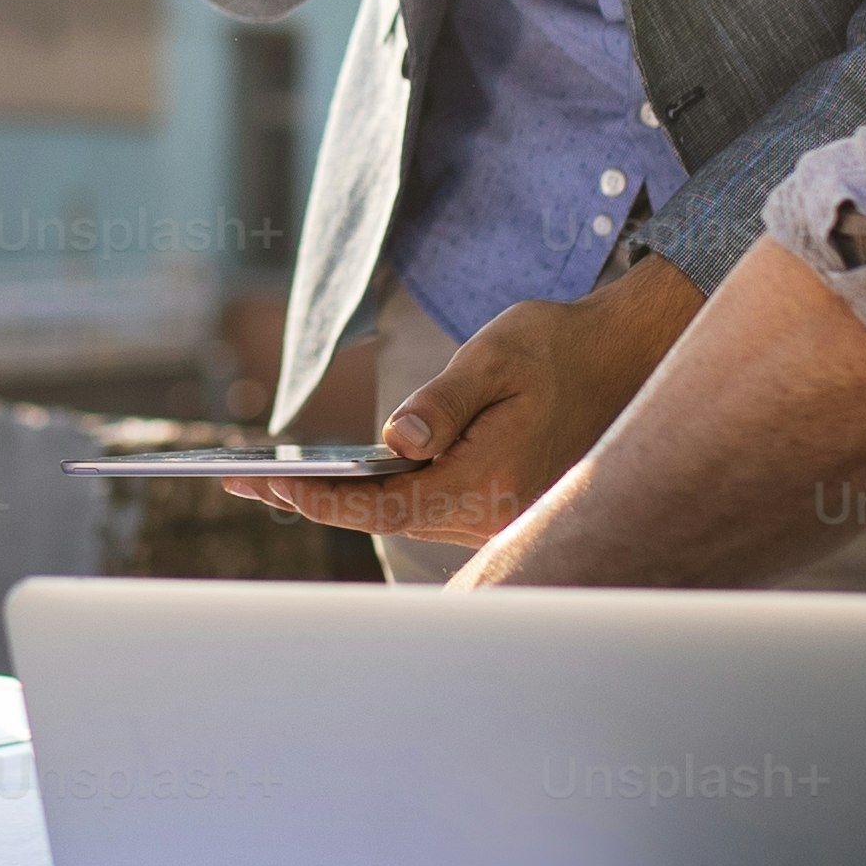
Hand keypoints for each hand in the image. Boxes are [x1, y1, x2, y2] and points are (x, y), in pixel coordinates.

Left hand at [238, 262, 698, 550]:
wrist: (626, 355)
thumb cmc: (560, 346)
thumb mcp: (496, 357)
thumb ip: (443, 402)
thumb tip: (396, 440)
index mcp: (491, 483)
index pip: (384, 505)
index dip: (318, 497)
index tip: (263, 482)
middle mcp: (492, 515)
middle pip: (384, 519)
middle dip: (311, 500)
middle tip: (239, 479)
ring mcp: (497, 517)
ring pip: (402, 517)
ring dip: (340, 500)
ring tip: (270, 480)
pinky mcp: (497, 505)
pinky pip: (424, 508)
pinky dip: (376, 494)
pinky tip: (334, 479)